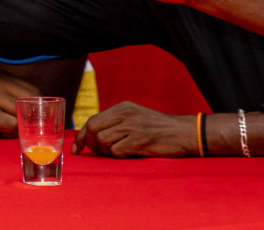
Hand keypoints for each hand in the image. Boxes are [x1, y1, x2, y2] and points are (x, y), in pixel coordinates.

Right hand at [0, 71, 40, 136]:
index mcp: (1, 77)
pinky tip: (2, 133)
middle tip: (29, 128)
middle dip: (34, 118)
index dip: (38, 107)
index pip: (33, 90)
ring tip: (12, 131)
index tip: (35, 118)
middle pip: (32, 102)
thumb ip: (8, 96)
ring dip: (22, 126)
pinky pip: (12, 126)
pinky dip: (11, 133)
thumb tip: (34, 113)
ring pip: (22, 114)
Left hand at [74, 101, 194, 156]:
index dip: (82, 136)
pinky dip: (118, 156)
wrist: (187, 133)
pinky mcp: (140, 140)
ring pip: (103, 141)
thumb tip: (93, 138)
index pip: (92, 120)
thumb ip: (116, 123)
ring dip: (106, 152)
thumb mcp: (135, 118)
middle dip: (90, 144)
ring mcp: (132, 127)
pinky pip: (117, 151)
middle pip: (93, 129)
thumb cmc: (160, 129)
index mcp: (122, 108)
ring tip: (118, 152)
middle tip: (97, 152)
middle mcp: (125, 114)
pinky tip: (129, 154)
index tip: (76, 149)